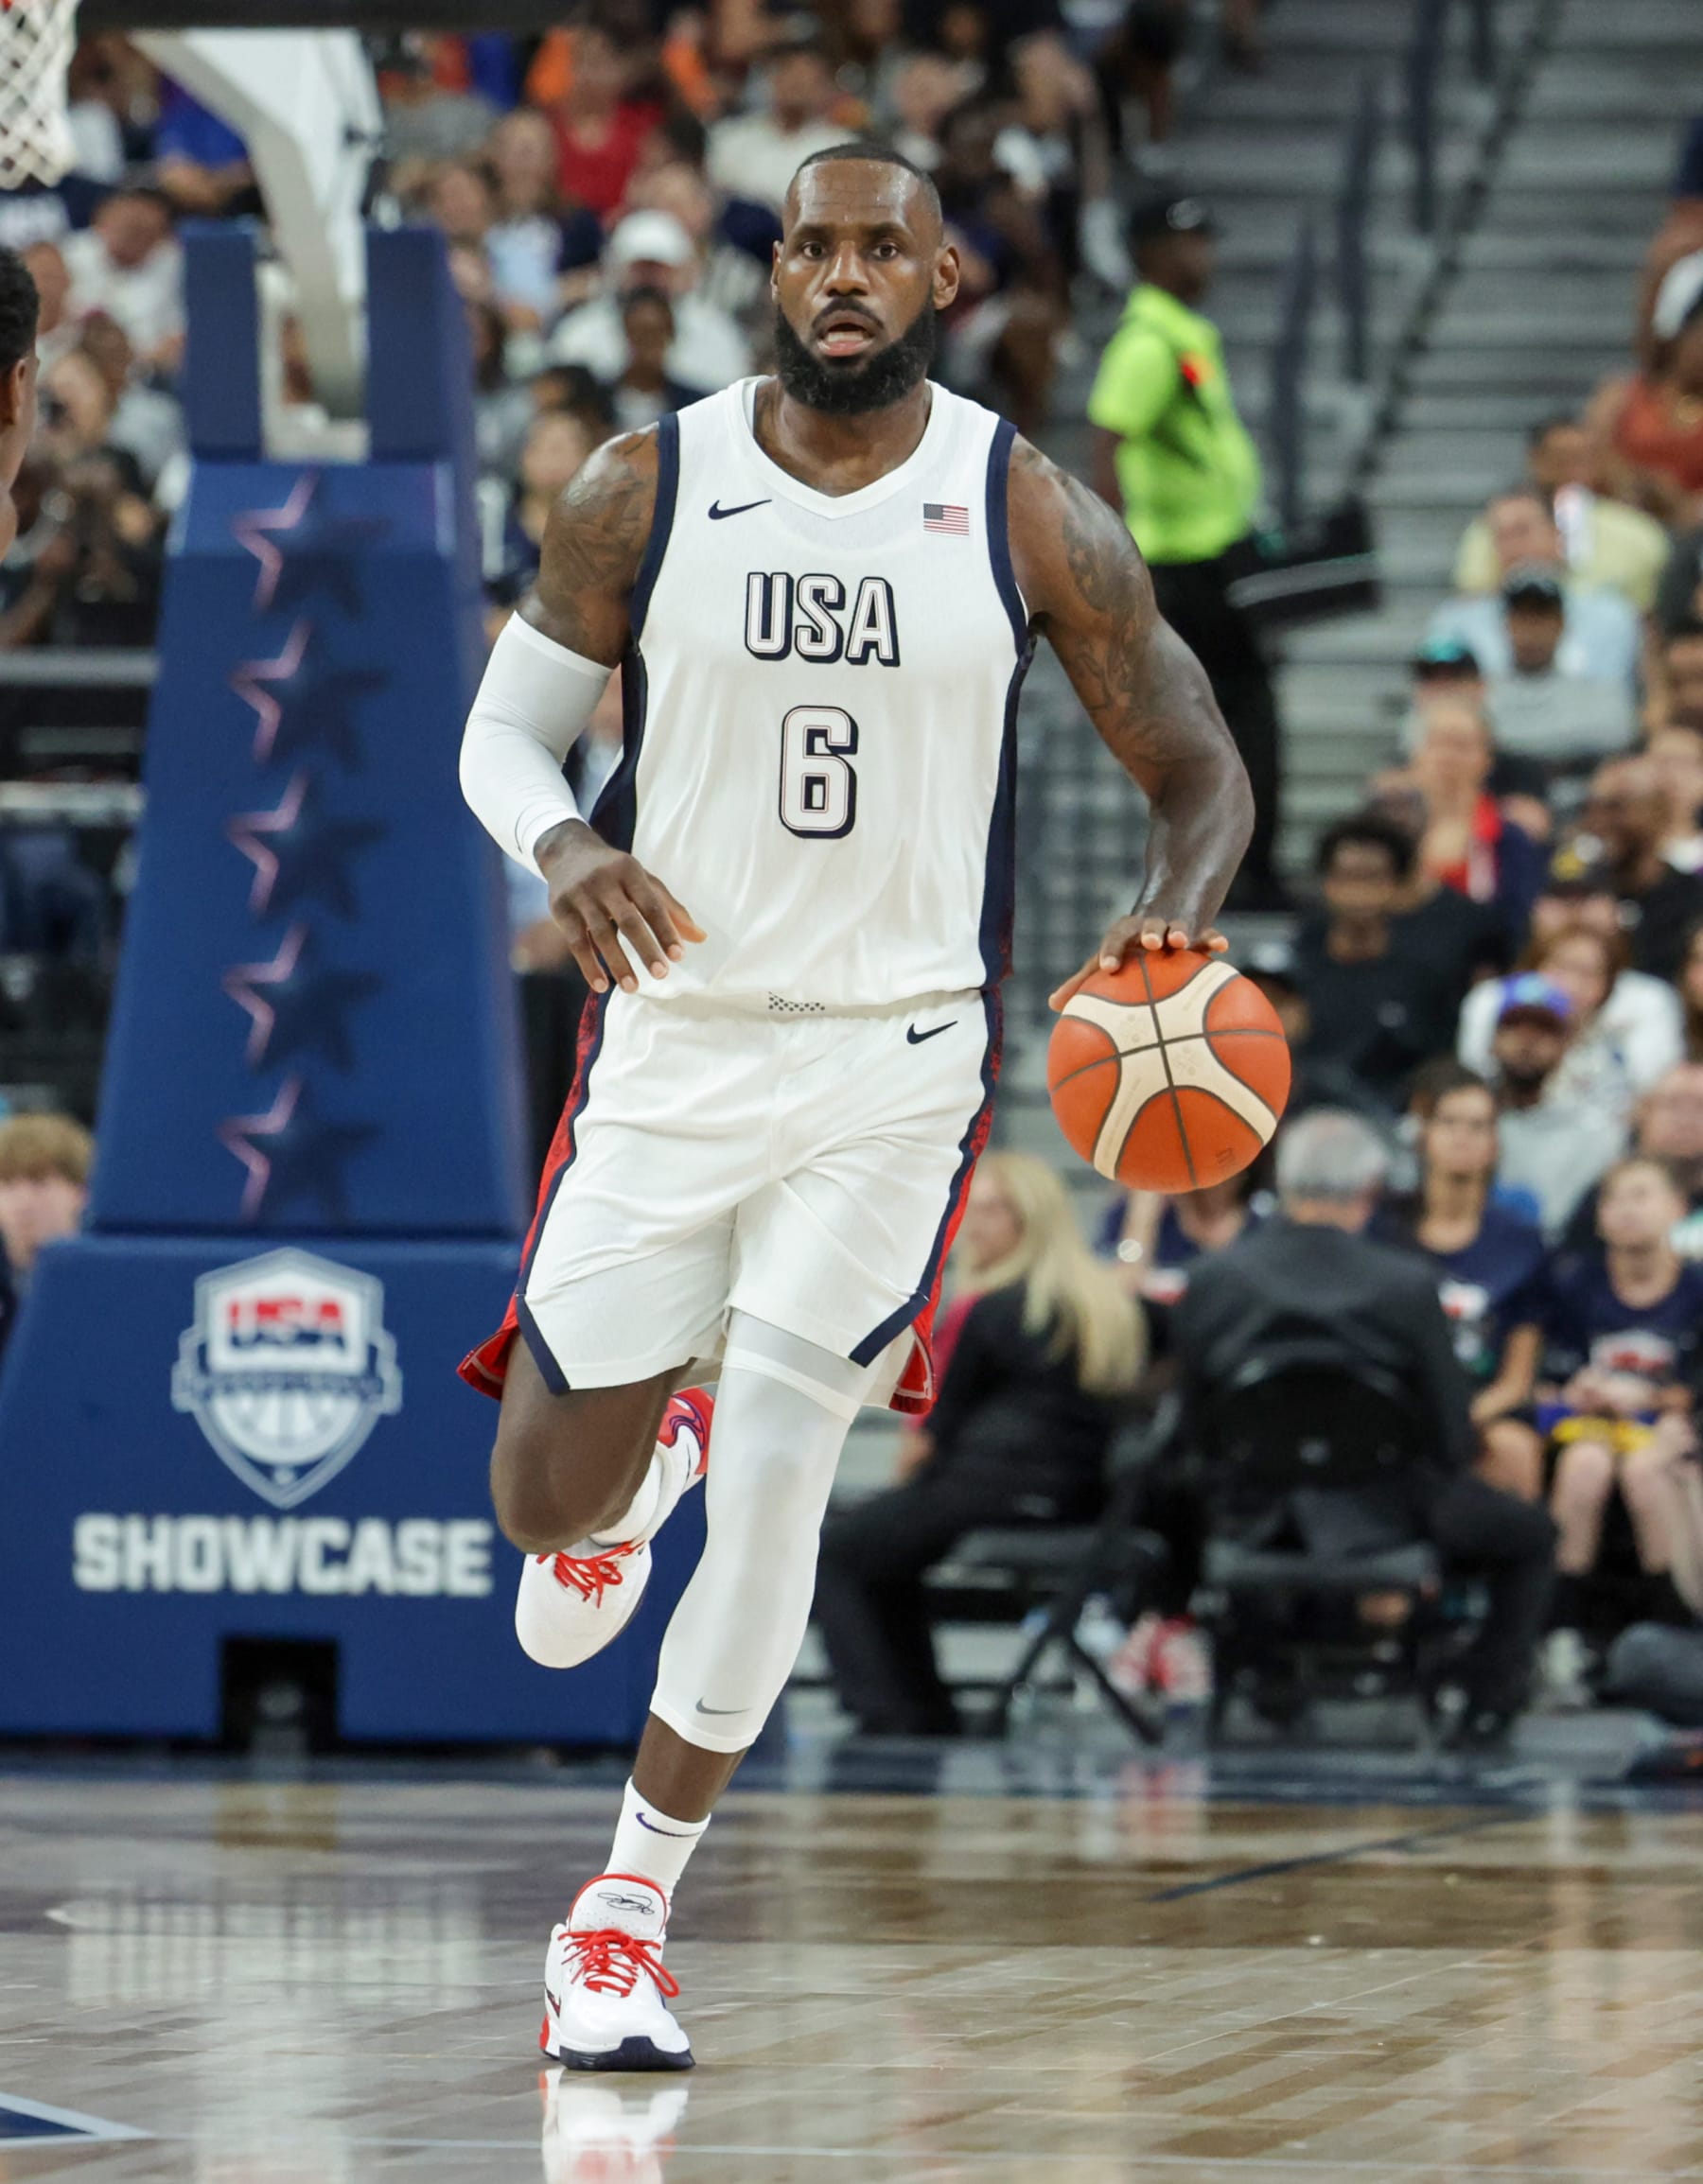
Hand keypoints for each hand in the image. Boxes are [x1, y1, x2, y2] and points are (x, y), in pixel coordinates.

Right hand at [537, 818, 704, 995]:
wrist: (567, 852)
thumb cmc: (615, 873)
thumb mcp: (643, 882)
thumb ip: (670, 909)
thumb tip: (701, 939)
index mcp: (630, 871)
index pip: (651, 904)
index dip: (666, 930)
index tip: (679, 956)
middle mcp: (604, 881)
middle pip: (628, 920)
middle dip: (646, 949)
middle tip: (661, 974)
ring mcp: (580, 895)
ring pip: (601, 934)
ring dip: (618, 963)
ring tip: (633, 988)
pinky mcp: (560, 909)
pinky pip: (576, 942)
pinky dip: (589, 966)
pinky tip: (601, 986)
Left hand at [1047, 910, 1227, 1012]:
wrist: (1165, 910)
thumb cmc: (1130, 948)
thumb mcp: (1111, 959)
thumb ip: (1085, 981)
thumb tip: (1053, 1005)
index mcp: (1125, 935)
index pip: (1113, 941)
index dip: (1109, 952)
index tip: (1107, 967)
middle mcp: (1149, 928)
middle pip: (1146, 927)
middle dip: (1147, 932)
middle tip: (1148, 942)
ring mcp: (1174, 927)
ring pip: (1177, 927)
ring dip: (1179, 931)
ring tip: (1180, 941)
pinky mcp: (1198, 931)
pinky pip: (1207, 934)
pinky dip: (1213, 938)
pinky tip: (1222, 948)